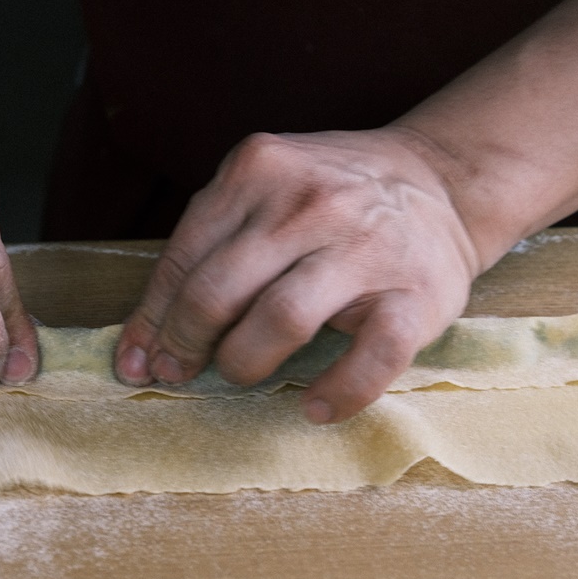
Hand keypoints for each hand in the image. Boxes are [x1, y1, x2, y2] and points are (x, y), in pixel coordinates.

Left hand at [114, 128, 482, 421]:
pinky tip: (315, 407)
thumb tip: (142, 343)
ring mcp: (365, 247)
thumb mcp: (262, 190)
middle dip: (185, 343)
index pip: (184, 257)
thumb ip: (206, 247)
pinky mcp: (416, 295)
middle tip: (179, 372)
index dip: (153, 318)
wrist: (442, 180)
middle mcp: (309, 202)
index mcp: (258, 170)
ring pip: (281, 320)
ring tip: (239, 373)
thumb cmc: (329, 197)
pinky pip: (371, 358)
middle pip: (219, 291)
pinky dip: (339, 392)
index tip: (135, 360)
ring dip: (244, 362)